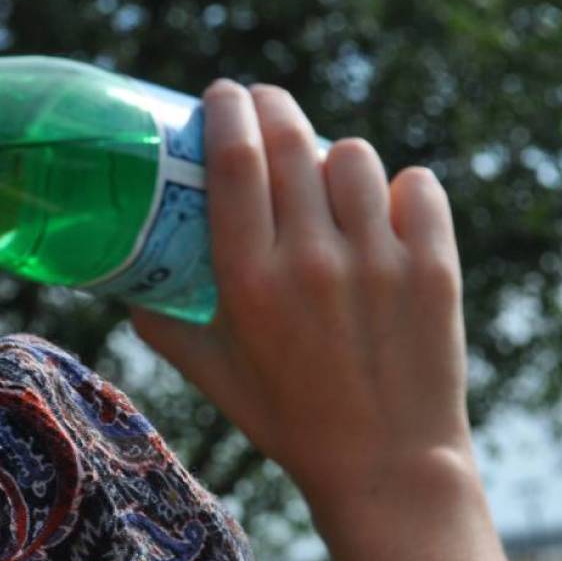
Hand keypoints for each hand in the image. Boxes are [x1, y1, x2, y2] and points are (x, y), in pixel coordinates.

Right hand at [127, 80, 473, 511]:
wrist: (386, 465)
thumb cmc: (289, 421)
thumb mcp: (212, 377)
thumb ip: (164, 326)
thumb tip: (127, 284)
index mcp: (249, 282)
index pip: (233, 157)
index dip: (227, 109)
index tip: (223, 95)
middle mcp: (312, 262)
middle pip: (290, 139)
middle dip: (273, 107)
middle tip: (268, 109)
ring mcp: (379, 261)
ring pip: (355, 155)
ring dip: (336, 157)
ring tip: (330, 180)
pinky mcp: (434, 268)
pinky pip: (418, 186)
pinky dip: (402, 189)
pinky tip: (387, 211)